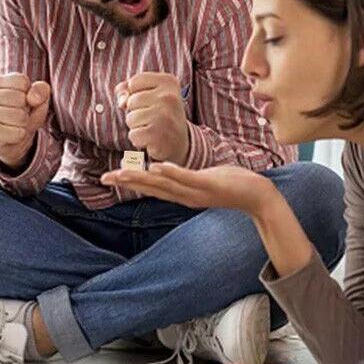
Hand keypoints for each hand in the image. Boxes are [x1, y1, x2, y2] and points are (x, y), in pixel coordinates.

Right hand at [0, 73, 50, 168]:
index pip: (21, 81)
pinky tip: (13, 134)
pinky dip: (21, 135)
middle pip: (20, 99)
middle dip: (26, 109)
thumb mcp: (37, 98)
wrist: (12, 140)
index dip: (29, 93)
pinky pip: (17, 133)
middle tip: (19, 114)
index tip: (22, 100)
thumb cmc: (24, 113)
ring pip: (20, 117)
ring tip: (16, 124)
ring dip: (24, 123)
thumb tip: (33, 98)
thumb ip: (41, 91)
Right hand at [101, 161, 277, 217]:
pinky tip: (157, 167)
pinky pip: (187, 178)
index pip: (152, 187)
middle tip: (105, 178)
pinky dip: (171, 173)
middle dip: (128, 181)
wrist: (258, 196)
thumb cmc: (233, 183)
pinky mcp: (209, 185)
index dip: (130, 181)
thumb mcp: (204, 179)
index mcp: (183, 193)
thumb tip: (174, 169)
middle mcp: (186, 195)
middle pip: (151, 188)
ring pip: (164, 184)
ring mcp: (196, 191)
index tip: (110, 177)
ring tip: (123, 172)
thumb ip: (186, 176)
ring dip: (143, 178)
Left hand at [115, 72, 188, 164]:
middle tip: (154, 118)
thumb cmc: (160, 115)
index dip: (135, 94)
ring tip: (153, 128)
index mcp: (168, 82)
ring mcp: (165, 116)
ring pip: (130, 118)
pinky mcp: (158, 135)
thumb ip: (128, 90)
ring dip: (137, 127)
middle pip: (131, 101)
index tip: (151, 102)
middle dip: (136, 112)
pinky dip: (138, 139)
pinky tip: (152, 139)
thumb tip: (121, 103)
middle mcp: (169, 97)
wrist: (179, 142)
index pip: (134, 82)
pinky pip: (133, 135)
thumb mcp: (148, 95)